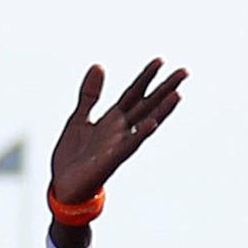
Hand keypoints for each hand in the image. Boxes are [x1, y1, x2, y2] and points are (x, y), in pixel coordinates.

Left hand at [49, 59, 186, 204]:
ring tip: (177, 94)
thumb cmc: (73, 156)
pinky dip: (140, 134)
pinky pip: (129, 145)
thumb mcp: (78, 118)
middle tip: (184, 71)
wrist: (63, 187)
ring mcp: (118, 144)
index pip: (133, 94)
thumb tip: (98, 66)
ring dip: (161, 110)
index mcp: (112, 119)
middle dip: (164, 88)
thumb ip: (90, 94)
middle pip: (146, 105)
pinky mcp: (111, 159)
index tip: (160, 60)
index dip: (145, 77)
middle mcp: (119, 130)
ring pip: (144, 123)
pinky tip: (151, 123)